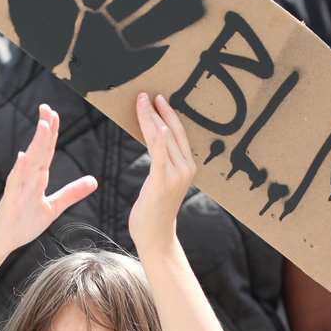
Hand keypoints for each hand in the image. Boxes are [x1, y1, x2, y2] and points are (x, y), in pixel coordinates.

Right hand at [0, 104, 97, 258]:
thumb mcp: (54, 207)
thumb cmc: (24, 222)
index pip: (47, 151)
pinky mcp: (11, 200)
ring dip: (36, 145)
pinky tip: (23, 158)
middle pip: (38, 150)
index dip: (52, 132)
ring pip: (29, 162)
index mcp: (38, 178)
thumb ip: (71, 193)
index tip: (54, 113)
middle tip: (47, 108)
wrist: (3, 241)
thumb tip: (94, 180)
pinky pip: (15, 183)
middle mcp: (27, 178)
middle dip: (44, 129)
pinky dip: (20, 170)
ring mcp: (18, 187)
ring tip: (43, 127)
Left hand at [127, 93, 197, 250]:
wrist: (155, 236)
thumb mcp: (160, 182)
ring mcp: (176, 175)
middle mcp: (186, 168)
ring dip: (151, 118)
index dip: (168, 114)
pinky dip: (158, 138)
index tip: (157, 98)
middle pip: (172, 132)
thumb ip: (161, 163)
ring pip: (164, 139)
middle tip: (147, 93)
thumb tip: (154, 142)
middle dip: (159, 111)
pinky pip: (160, 155)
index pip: (178, 133)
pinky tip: (154, 125)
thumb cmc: (154, 210)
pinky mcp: (163, 182)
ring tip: (142, 101)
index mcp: (188, 166)